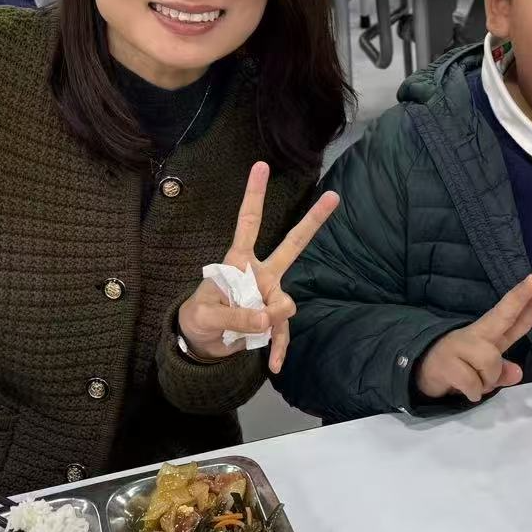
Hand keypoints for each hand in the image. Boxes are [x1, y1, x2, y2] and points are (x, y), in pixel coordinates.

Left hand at [176, 161, 340, 373]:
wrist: (200, 344)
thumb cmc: (198, 319)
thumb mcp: (206, 317)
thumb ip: (236, 316)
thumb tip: (268, 317)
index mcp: (237, 263)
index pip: (248, 224)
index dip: (254, 196)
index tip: (262, 166)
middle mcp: (259, 274)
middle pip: (291, 245)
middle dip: (312, 222)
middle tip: (334, 197)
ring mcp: (268, 297)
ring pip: (285, 303)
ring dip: (271, 320)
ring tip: (247, 334)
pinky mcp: (270, 321)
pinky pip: (281, 333)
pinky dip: (276, 348)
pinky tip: (272, 365)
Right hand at [415, 274, 531, 402]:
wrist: (419, 372)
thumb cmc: (457, 369)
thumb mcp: (484, 373)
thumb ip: (502, 372)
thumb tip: (517, 373)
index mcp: (488, 335)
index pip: (511, 318)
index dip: (527, 302)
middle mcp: (475, 335)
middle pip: (502, 316)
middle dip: (519, 299)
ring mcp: (459, 346)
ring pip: (491, 361)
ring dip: (488, 380)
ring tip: (475, 384)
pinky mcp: (446, 363)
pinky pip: (473, 382)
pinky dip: (473, 392)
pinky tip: (465, 390)